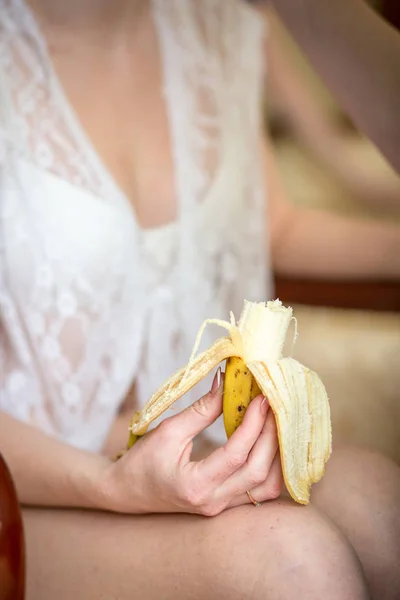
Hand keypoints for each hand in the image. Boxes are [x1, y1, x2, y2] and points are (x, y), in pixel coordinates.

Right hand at [101, 370, 282, 515]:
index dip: (253, 425)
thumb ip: (202, 410)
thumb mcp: (169, 431)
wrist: (128, 491)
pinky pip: (260, 490)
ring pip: (266, 488)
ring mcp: (221, 507)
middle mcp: (212, 501)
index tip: (261, 398)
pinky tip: (273, 444)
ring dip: (278, 455)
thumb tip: (227, 383)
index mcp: (194, 485)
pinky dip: (273, 467)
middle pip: (259, 472)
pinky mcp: (226, 504)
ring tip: (278, 423)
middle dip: (272, 435)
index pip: (236, 455)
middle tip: (275, 405)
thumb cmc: (143, 461)